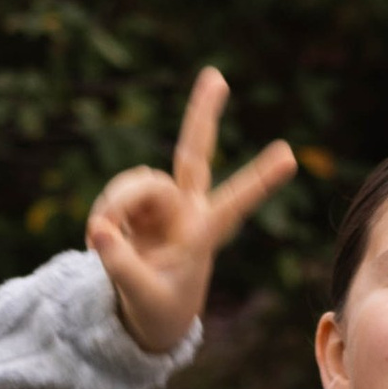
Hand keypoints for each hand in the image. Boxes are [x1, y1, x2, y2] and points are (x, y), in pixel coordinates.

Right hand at [85, 68, 297, 355]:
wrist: (149, 312)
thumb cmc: (158, 309)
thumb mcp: (141, 298)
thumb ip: (120, 266)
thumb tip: (98, 229)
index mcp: (203, 234)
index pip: (233, 203)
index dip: (258, 181)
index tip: (289, 155)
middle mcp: (187, 209)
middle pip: (192, 153)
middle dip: (202, 115)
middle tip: (216, 76)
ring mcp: (161, 202)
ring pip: (137, 180)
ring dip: (115, 204)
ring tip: (101, 238)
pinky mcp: (137, 201)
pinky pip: (115, 192)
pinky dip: (105, 211)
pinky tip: (101, 236)